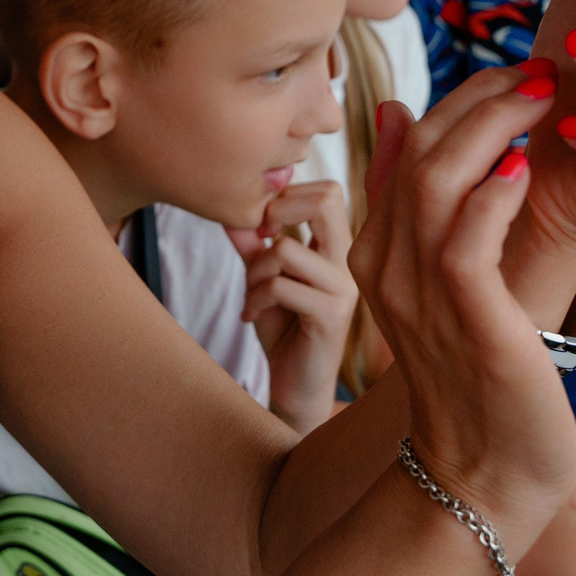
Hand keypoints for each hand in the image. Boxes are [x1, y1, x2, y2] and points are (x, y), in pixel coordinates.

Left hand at [230, 180, 358, 435]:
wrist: (294, 385)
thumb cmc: (282, 328)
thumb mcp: (262, 277)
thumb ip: (251, 242)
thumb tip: (229, 205)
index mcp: (335, 246)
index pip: (327, 190)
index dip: (287, 195)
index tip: (263, 224)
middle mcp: (346, 261)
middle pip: (327, 199)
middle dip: (278, 209)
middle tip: (259, 238)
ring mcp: (343, 288)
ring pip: (285, 248)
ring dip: (253, 271)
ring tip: (252, 295)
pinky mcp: (331, 315)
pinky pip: (280, 286)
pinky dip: (254, 298)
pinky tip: (252, 315)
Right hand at [352, 67, 573, 535]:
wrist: (483, 476)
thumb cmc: (480, 379)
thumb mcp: (443, 283)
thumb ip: (419, 204)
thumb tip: (402, 114)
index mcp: (377, 251)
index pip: (412, 146)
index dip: (464, 97)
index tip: (517, 73)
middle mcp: (387, 265)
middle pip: (423, 151)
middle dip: (483, 97)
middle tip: (540, 67)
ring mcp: (420, 291)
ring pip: (441, 179)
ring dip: (496, 126)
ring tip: (545, 97)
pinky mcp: (466, 317)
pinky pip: (468, 236)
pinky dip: (497, 192)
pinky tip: (530, 167)